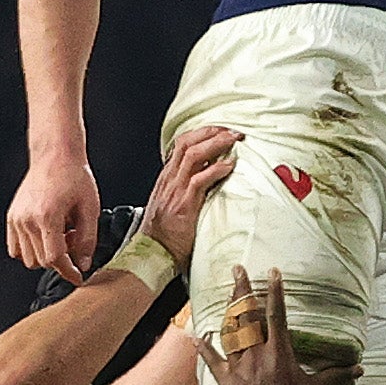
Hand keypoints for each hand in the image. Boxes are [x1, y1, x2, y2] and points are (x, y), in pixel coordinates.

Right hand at [7, 151, 103, 280]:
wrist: (55, 154)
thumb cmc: (75, 177)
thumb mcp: (90, 209)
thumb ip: (87, 240)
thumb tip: (83, 265)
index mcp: (47, 216)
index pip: (54, 258)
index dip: (68, 271)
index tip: (78, 277)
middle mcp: (27, 220)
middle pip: (41, 261)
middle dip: (60, 259)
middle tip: (73, 238)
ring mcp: (16, 219)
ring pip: (28, 258)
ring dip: (45, 254)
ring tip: (60, 234)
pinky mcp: (11, 217)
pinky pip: (16, 248)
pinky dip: (31, 249)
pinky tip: (45, 234)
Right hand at [128, 123, 241, 265]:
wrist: (151, 254)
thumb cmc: (165, 235)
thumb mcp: (172, 205)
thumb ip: (186, 190)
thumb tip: (210, 178)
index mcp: (167, 179)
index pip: (182, 144)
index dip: (202, 133)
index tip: (221, 130)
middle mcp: (169, 180)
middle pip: (187, 143)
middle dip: (212, 132)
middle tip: (233, 131)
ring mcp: (175, 191)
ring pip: (193, 155)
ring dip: (216, 144)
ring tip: (234, 141)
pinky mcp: (183, 205)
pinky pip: (200, 180)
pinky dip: (216, 169)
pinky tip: (229, 166)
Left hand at [202, 267, 337, 384]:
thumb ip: (336, 377)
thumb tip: (359, 369)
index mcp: (279, 355)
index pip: (276, 315)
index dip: (275, 292)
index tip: (273, 272)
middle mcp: (256, 356)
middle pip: (247, 316)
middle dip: (243, 291)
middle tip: (238, 270)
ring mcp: (238, 368)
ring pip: (230, 332)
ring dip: (228, 311)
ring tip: (228, 293)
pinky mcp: (225, 382)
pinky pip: (212, 361)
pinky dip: (204, 347)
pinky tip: (198, 335)